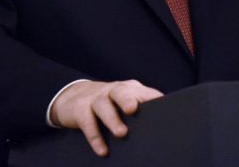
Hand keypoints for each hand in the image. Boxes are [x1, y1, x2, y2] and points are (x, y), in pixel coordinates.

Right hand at [49, 79, 163, 156]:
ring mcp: (96, 99)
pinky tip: (103, 150)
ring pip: (103, 105)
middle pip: (121, 92)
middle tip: (133, 109)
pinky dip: (95, 137)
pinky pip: (87, 122)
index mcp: (129, 89)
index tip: (164, 107)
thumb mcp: (125, 100)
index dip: (153, 98)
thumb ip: (142, 108)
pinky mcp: (80, 110)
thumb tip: (165, 128)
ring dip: (112, 119)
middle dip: (127, 99)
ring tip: (121, 133)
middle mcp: (113, 91)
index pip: (144, 93)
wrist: (74, 96)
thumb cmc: (109, 102)